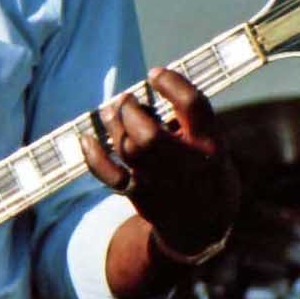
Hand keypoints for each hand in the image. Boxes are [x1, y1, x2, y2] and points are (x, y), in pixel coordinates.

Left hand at [80, 67, 239, 259]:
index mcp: (210, 145)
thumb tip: (145, 90)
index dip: (172, 84)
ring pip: (129, 149)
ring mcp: (160, 182)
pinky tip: (87, 139)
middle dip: (131, 111)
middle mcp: (185, 164)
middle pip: (150, 134)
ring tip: (110, 111)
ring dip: (113, 125)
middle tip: (127, 99)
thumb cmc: (205, 171)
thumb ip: (187, 121)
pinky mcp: (139, 194)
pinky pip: (110, 175)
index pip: (193, 106)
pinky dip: (93, 156)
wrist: (203, 225)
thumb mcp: (212, 144)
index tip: (155, 73)